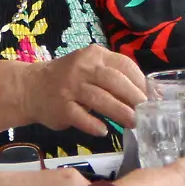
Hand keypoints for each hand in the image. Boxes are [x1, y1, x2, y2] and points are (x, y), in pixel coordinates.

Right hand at [19, 45, 147, 135]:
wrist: (31, 88)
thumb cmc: (70, 80)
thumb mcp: (92, 69)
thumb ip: (117, 77)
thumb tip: (152, 93)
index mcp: (95, 55)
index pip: (125, 65)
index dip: (141, 82)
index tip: (153, 97)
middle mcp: (83, 68)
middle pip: (115, 81)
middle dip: (134, 98)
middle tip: (147, 113)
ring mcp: (70, 87)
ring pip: (101, 99)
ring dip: (120, 113)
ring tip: (134, 124)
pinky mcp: (61, 107)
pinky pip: (81, 117)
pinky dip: (94, 124)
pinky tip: (104, 131)